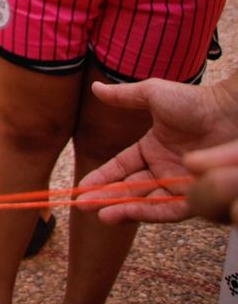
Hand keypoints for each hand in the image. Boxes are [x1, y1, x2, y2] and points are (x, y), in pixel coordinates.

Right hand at [78, 78, 237, 223]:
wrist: (228, 114)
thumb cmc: (194, 101)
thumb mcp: (153, 94)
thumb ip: (124, 96)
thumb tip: (95, 89)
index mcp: (152, 148)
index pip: (121, 167)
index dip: (101, 178)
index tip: (81, 188)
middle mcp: (163, 169)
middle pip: (129, 188)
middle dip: (104, 197)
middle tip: (81, 205)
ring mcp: (178, 183)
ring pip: (144, 201)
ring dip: (120, 208)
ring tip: (99, 214)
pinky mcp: (194, 196)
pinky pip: (166, 209)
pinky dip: (144, 212)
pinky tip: (123, 212)